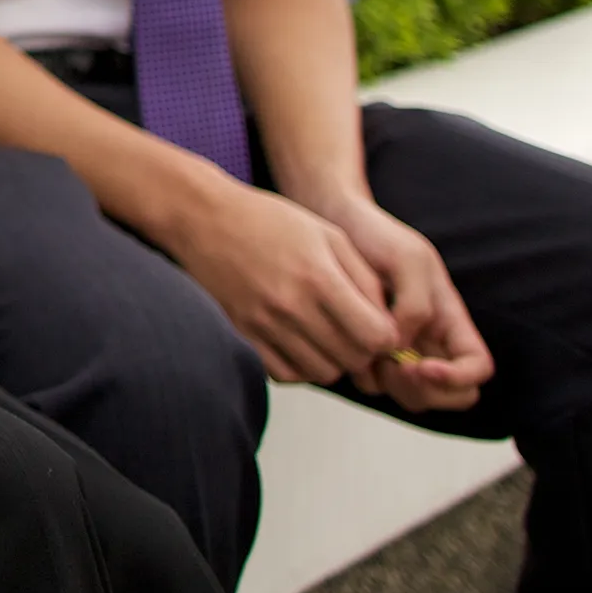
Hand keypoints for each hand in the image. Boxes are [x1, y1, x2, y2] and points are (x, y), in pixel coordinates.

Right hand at [161, 176, 402, 386]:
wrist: (202, 218)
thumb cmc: (270, 221)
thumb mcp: (328, 235)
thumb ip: (364, 279)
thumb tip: (389, 324)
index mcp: (319, 277)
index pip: (375, 336)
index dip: (387, 336)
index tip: (380, 325)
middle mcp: (291, 306)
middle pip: (352, 359)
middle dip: (363, 350)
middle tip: (354, 331)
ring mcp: (263, 325)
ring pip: (322, 372)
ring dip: (333, 359)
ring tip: (326, 334)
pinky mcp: (242, 335)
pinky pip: (287, 374)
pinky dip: (301, 366)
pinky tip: (300, 342)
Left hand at [317, 193, 493, 410]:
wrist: (337, 226)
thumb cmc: (379, 237)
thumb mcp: (409, 259)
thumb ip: (415, 305)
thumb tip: (400, 347)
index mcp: (451, 321)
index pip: (478, 368)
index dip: (459, 378)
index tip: (423, 366)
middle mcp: (432, 343)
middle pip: (452, 396)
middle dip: (425, 391)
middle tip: (393, 366)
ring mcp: (402, 352)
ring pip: (412, 397)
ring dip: (392, 385)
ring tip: (366, 350)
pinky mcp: (370, 354)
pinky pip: (374, 384)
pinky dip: (363, 376)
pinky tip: (346, 345)